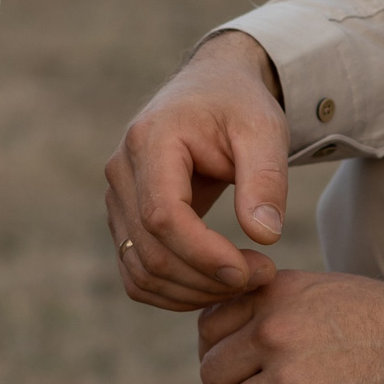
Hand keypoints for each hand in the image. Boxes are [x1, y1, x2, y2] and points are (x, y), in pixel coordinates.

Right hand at [106, 30, 289, 310]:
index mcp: (150, 140)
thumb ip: (266, 179)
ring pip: (141, 270)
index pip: (163, 216)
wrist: (211, 90)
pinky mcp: (124, 219)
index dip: (204, 254)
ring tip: (245, 282)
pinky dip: (174, 293)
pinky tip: (217, 285)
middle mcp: (121, 170)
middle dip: (208, 279)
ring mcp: (117, 198)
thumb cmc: (238, 105)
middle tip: (263, 277)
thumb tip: (265, 235)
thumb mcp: (264, 130)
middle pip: (150, 251)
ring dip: (193, 292)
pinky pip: (137, 273)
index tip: (252, 271)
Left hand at [198, 270, 383, 383]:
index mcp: (272, 295)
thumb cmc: (376, 322)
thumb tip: (213, 336)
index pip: (207, 328)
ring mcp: (286, 379)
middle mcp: (272, 333)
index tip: (247, 359)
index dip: (224, 348)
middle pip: (213, 374)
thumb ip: (265, 305)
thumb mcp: (316, 290)